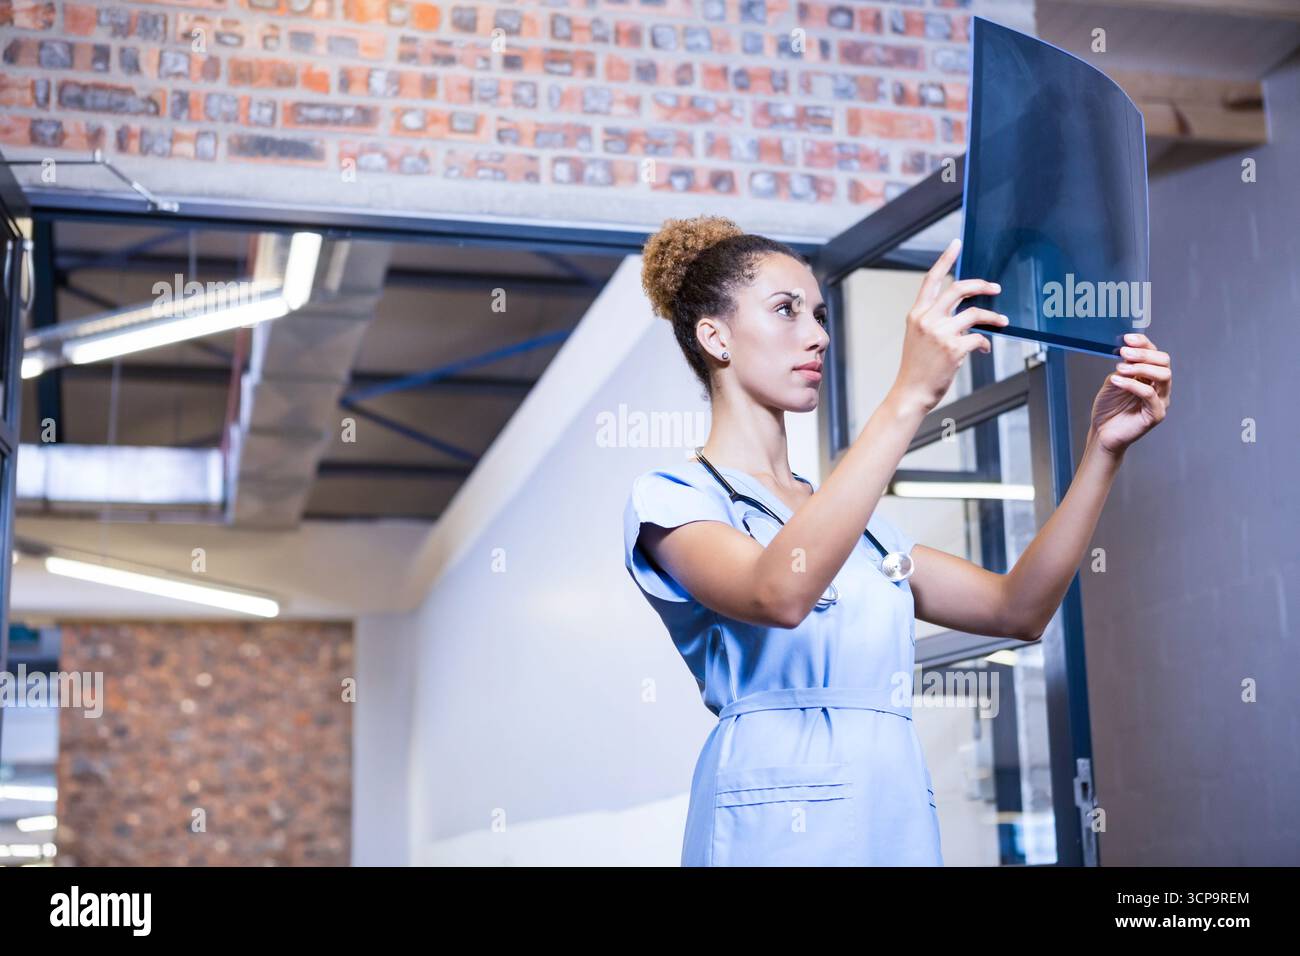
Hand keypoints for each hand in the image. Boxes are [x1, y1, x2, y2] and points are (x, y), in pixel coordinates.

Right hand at [890, 238, 1008, 412]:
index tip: (956, 244)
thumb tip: (964, 310)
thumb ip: (934, 320)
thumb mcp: (918, 337)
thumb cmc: (916, 368)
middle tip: (995, 287)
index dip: (945, 259)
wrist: (910, 393)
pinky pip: (980, 337)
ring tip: (1002, 321)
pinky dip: (985, 343)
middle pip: (959, 288)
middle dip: (982, 285)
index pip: (931, 280)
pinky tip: (984, 349)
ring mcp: (940, 333)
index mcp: (917, 314)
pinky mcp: (954, 348)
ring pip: (976, 313)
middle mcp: (927, 319)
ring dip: (993, 316)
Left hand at [1089, 332, 1170, 455]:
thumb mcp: (1113, 381)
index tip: (1128, 338)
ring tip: (1120, 368)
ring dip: (1141, 368)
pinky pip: (1150, 394)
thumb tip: (1126, 351)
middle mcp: (1159, 387)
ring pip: (1163, 376)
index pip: (1155, 354)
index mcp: (1150, 376)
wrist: (1102, 432)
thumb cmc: (1109, 408)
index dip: (1143, 344)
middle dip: (1144, 354)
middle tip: (1124, 353)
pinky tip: (1117, 381)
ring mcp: (1160, 400)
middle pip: (1164, 362)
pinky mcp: (1156, 414)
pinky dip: (1133, 384)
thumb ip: (1123, 367)